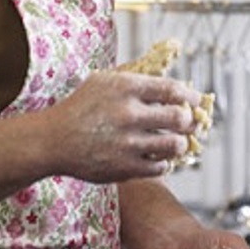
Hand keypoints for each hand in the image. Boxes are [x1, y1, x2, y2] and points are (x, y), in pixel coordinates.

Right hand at [43, 70, 202, 181]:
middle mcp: (128, 114)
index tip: (196, 101)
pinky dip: (165, 162)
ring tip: (177, 142)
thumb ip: (138, 81)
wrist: (53, 140)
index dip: (191, 96)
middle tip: (191, 123)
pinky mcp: (124, 167)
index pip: (173, 89)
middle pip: (180, 117)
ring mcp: (127, 143)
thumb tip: (176, 86)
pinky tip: (158, 157)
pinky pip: (161, 167)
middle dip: (191, 121)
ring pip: (175, 145)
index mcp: (125, 88)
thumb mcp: (105, 82)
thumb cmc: (82, 107)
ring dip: (181, 144)